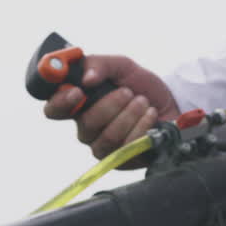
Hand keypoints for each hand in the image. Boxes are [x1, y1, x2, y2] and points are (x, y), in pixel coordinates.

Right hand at [42, 55, 179, 165]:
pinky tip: (150, 115)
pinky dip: (142, 126)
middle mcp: (86, 128)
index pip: (54, 110)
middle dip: (111, 104)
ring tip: (143, 102)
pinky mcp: (120, 160)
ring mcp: (102, 147)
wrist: (171, 103)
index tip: (78, 91)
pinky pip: (126, 147)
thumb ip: (100, 64)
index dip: (60, 102)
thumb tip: (86, 78)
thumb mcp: (121, 66)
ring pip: (108, 137)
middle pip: (85, 124)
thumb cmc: (140, 86)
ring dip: (130, 114)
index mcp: (79, 105)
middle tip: (128, 92)